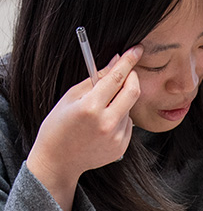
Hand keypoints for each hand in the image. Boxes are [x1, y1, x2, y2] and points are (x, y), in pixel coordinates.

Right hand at [26, 46, 142, 210]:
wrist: (59, 160)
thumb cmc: (59, 125)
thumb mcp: (71, 97)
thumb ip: (95, 80)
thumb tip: (115, 62)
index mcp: (91, 107)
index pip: (116, 78)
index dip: (128, 61)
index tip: (136, 50)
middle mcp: (107, 123)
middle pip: (133, 92)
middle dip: (132, 77)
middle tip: (127, 71)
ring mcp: (116, 138)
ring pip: (129, 109)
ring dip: (121, 102)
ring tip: (101, 110)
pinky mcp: (121, 148)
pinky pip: (128, 125)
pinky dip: (120, 119)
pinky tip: (102, 126)